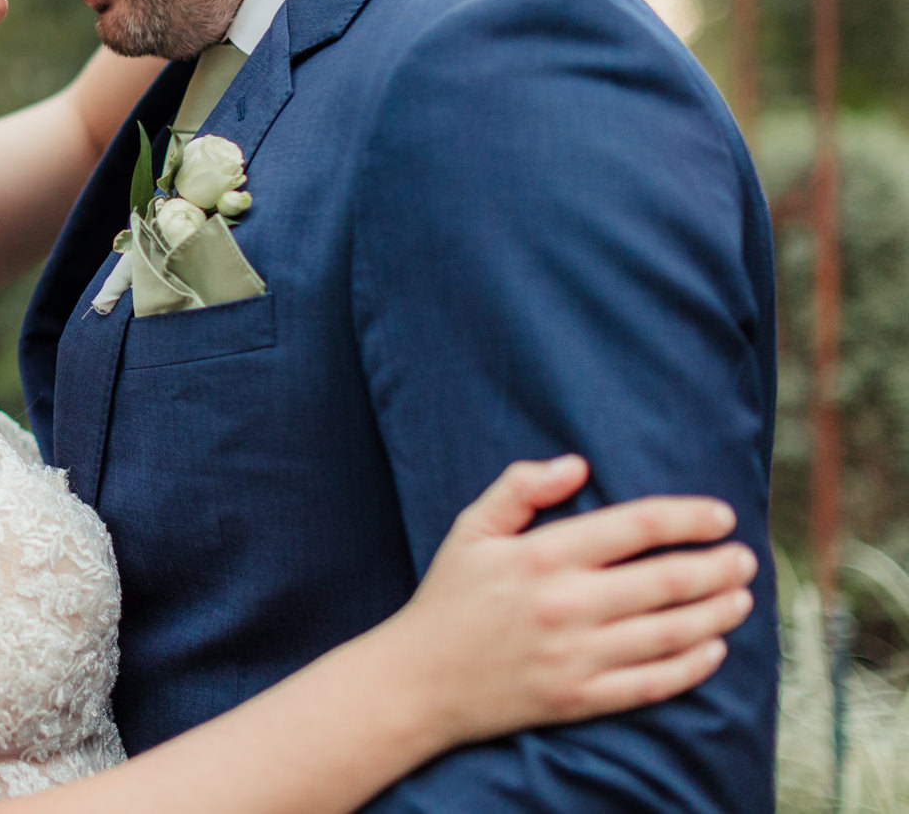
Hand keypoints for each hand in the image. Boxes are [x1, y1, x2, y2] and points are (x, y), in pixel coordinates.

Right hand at [383, 455, 754, 749]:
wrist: (418, 681)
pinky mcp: (580, 699)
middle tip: (745, 558)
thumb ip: (519, 488)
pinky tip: (713, 649)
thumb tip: (577, 464)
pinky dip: (692, 666)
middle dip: (717, 566)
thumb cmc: (448, 598)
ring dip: (717, 613)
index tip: (721, 515)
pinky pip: (652, 682)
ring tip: (741, 598)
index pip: (635, 527)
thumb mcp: (470, 530)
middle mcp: (565, 605)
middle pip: (666, 581)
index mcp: (541, 556)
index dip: (687, 518)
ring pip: (670, 632)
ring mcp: (576, 656)